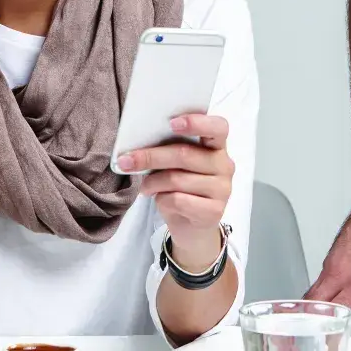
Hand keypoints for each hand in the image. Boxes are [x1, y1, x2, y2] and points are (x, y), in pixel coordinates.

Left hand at [119, 114, 234, 268]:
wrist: (193, 228)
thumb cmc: (182, 189)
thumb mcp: (177, 166)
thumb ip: (170, 151)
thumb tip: (137, 145)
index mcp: (217, 146)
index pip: (218, 127)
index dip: (197, 122)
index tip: (172, 123)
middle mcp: (224, 165)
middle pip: (185, 154)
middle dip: (151, 156)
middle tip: (126, 161)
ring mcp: (222, 189)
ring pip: (177, 179)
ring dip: (152, 182)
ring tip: (145, 187)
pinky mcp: (214, 211)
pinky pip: (178, 200)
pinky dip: (161, 200)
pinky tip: (159, 199)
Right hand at [305, 196, 350, 344]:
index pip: (332, 318)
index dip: (327, 335)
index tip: (327, 347)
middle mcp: (339, 275)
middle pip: (312, 308)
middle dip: (309, 325)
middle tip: (309, 342)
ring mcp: (331, 264)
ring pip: (313, 294)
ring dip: (314, 311)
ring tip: (316, 326)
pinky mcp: (329, 257)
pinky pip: (319, 281)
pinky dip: (320, 294)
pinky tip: (328, 300)